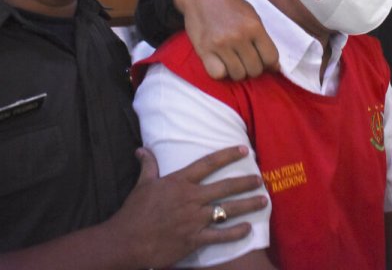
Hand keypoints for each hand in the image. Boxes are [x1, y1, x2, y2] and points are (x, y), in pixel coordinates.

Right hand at [105, 146, 267, 268]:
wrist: (127, 241)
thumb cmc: (134, 212)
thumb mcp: (142, 184)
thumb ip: (148, 165)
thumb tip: (142, 149)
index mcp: (179, 182)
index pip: (208, 163)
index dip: (227, 155)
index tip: (244, 149)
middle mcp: (191, 198)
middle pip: (225, 186)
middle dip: (245, 182)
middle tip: (260, 178)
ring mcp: (195, 219)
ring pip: (228, 209)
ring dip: (248, 205)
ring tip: (263, 201)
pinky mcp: (195, 239)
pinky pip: (221, 235)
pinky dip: (236, 232)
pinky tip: (248, 228)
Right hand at [175, 0, 278, 79]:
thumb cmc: (229, 5)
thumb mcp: (252, 15)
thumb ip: (262, 38)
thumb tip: (274, 66)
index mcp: (254, 26)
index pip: (271, 58)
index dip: (269, 63)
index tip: (262, 61)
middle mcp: (239, 37)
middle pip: (255, 70)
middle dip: (252, 68)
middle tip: (246, 60)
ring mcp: (221, 45)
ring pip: (238, 74)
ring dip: (237, 71)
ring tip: (233, 60)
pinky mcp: (204, 50)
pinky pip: (218, 74)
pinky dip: (220, 71)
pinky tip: (220, 62)